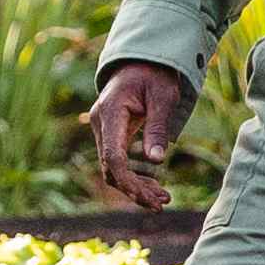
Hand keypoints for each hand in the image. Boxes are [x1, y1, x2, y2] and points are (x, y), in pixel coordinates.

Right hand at [91, 61, 195, 210]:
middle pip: (110, 168)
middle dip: (135, 190)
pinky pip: (117, 162)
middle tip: (162, 204)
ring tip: (162, 200)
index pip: (113, 156)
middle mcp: (100, 122)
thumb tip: (156, 161)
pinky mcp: (110, 134)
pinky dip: (133, 176)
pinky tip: (153, 188)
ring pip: (112, 169)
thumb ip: (158, 128)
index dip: (128, 181)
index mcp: (110, 111)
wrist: (143, 60)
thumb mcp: (163, 98)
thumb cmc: (155, 76)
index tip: (148, 198)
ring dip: (135, 187)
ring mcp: (102, 129)